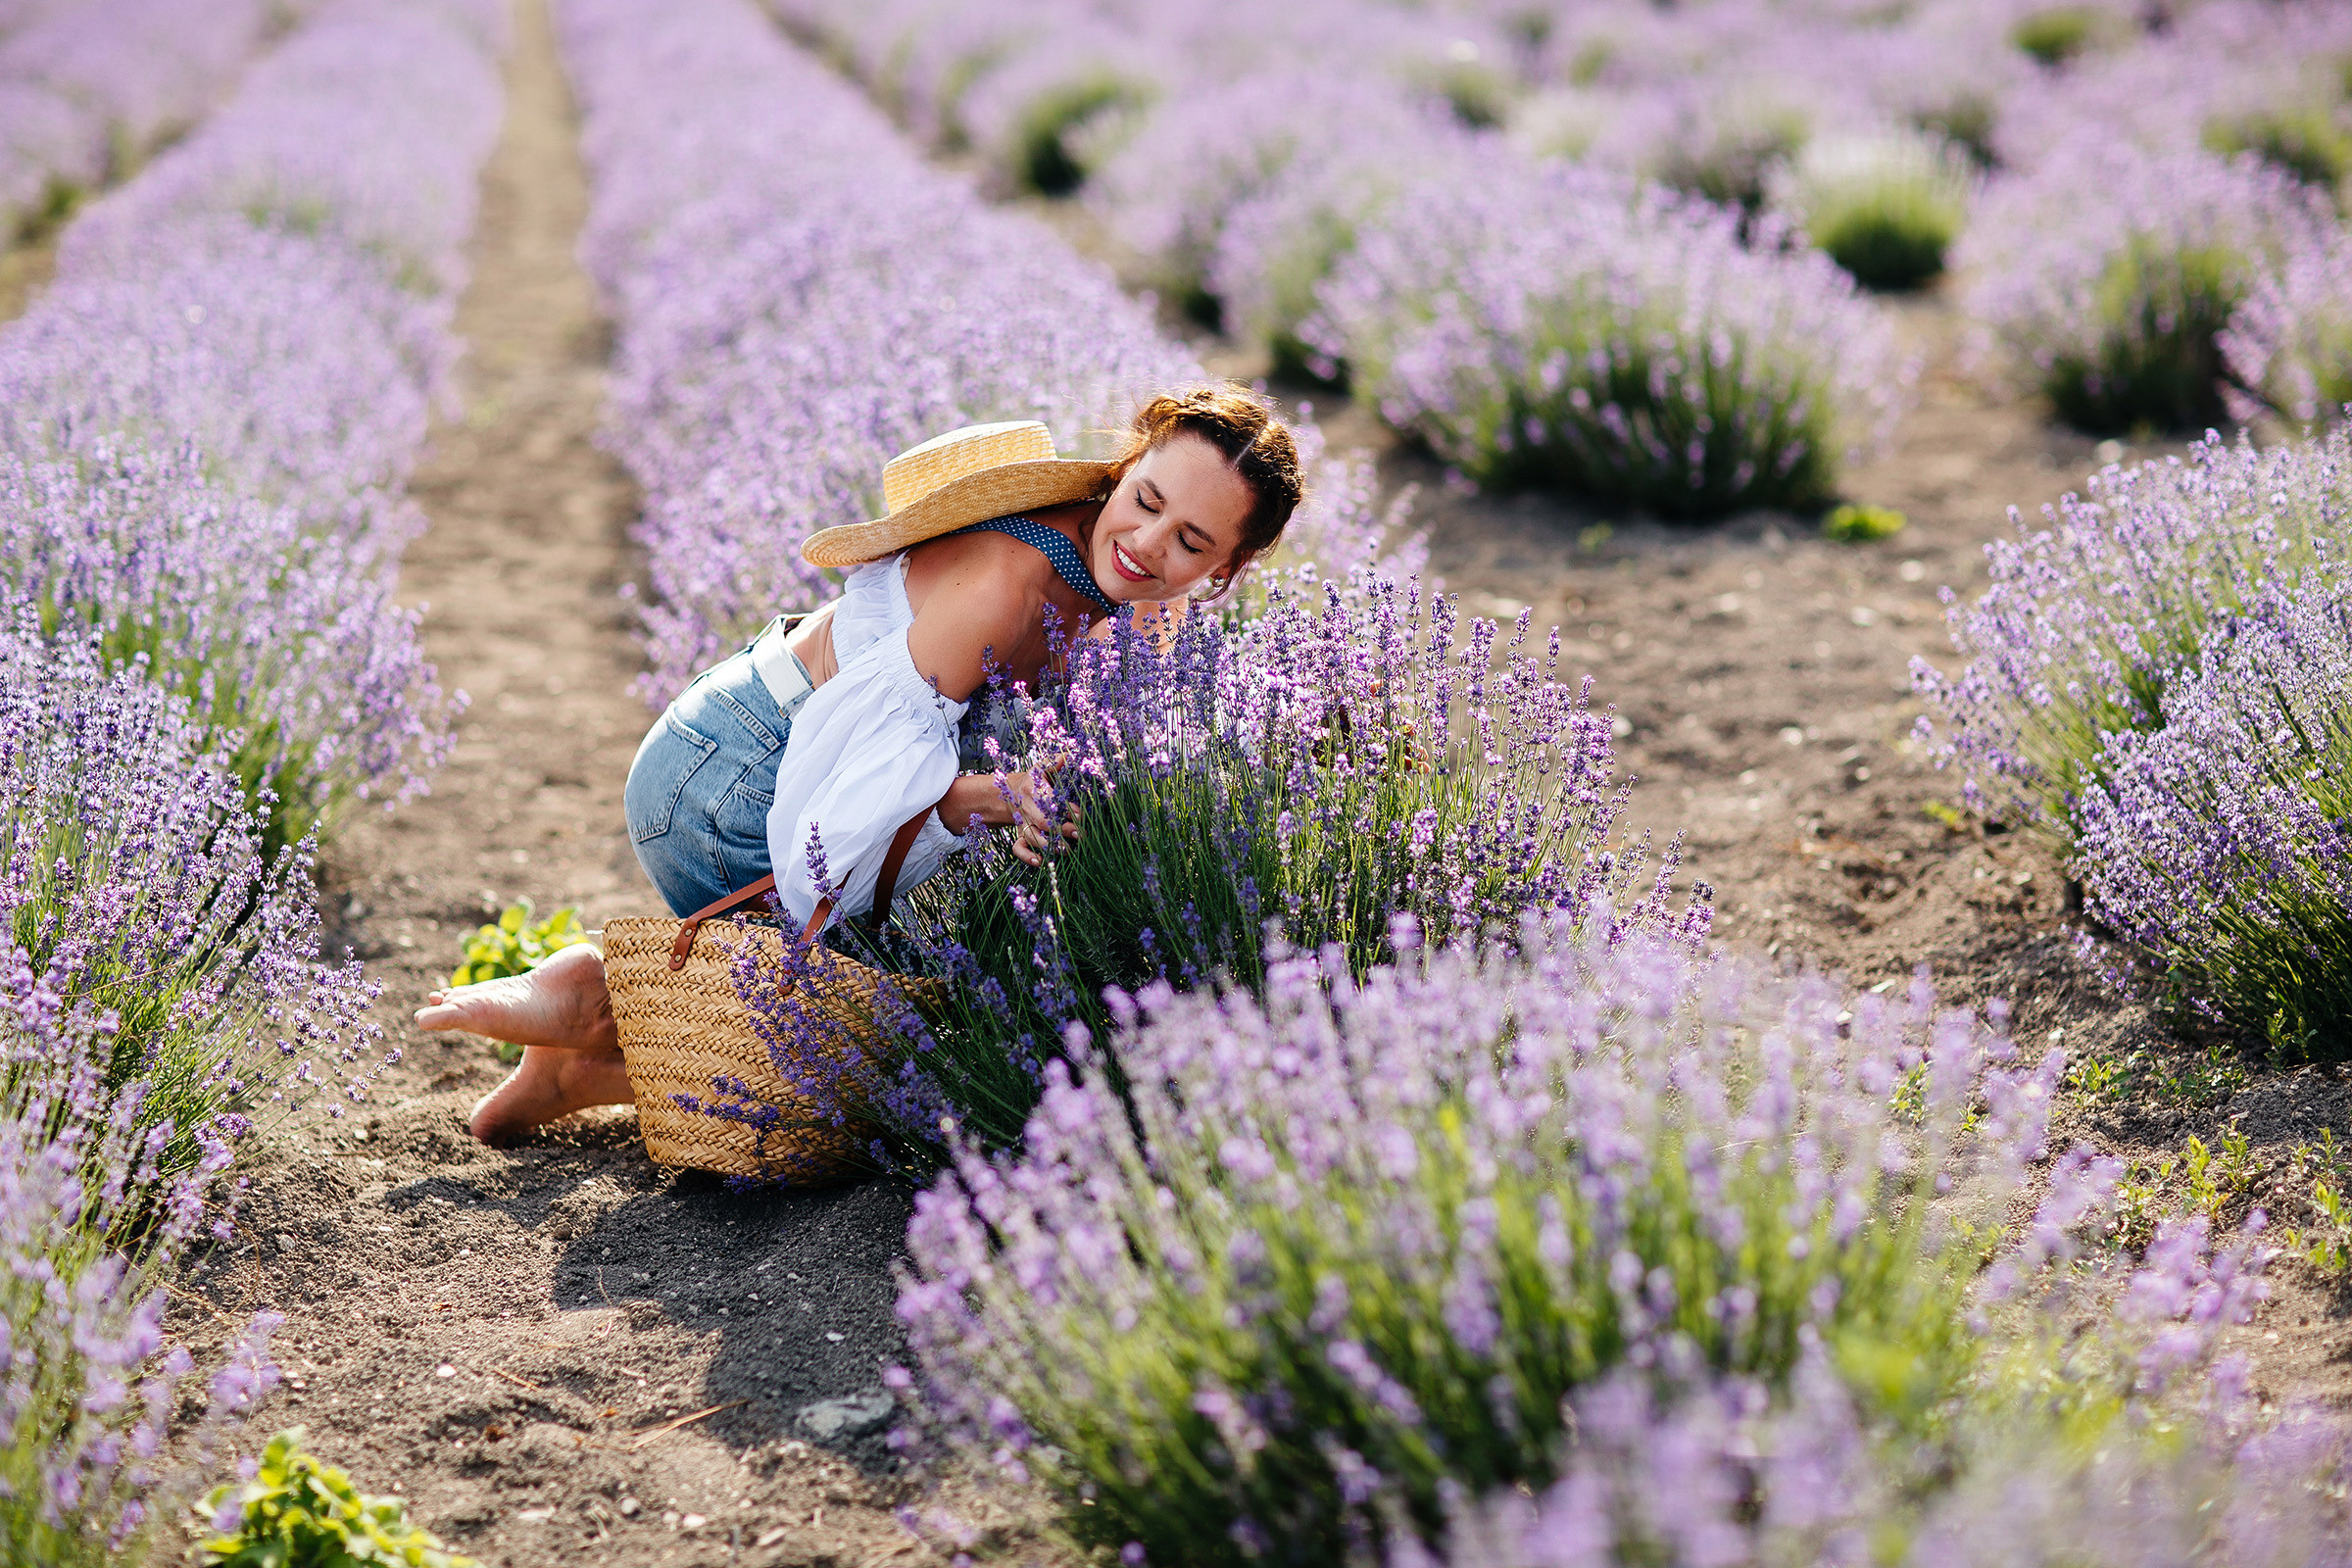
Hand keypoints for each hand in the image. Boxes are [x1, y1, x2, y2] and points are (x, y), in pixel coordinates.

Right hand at [936, 769, 1081, 863]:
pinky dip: (1027, 856)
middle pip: (1043, 822)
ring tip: (1068, 850)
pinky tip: (1040, 862)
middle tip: (1080, 835)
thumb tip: (1072, 753)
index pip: (1051, 800)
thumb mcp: (1041, 767)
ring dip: (1050, 846)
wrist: (1008, 792)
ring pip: (1033, 837)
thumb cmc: (1033, 779)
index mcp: (1033, 789)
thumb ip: (1055, 761)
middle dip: (1062, 830)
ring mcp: (1022, 823)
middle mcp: (1027, 808)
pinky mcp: (1019, 834)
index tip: (1083, 815)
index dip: (1067, 809)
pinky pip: (1018, 848)